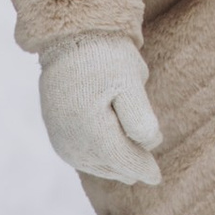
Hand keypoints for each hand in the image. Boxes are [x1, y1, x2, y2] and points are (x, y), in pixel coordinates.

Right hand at [37, 33, 163, 185]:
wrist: (69, 37)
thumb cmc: (104, 57)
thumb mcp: (131, 83)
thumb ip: (141, 120)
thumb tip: (150, 145)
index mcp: (93, 133)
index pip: (125, 163)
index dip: (144, 169)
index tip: (157, 177)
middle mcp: (72, 144)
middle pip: (111, 167)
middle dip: (130, 163)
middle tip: (146, 157)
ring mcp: (61, 141)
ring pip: (96, 165)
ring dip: (114, 160)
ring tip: (130, 150)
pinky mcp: (56, 134)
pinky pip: (82, 156)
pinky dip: (98, 155)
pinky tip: (110, 146)